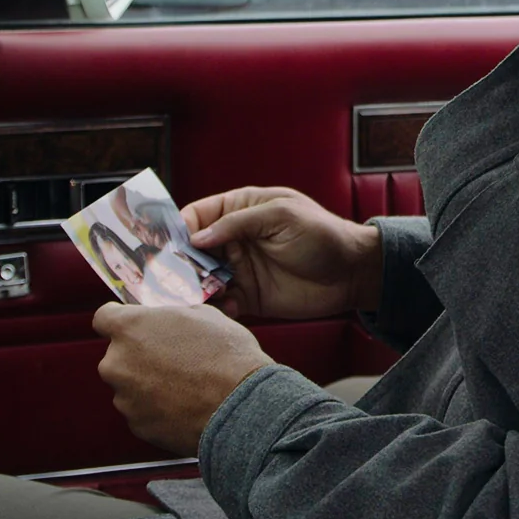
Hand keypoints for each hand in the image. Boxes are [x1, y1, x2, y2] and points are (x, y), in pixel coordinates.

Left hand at [94, 303, 272, 454]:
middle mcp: (117, 362)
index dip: (120, 320)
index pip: (104, 317)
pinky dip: (157, 408)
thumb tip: (169, 321)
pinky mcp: (136, 425)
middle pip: (117, 355)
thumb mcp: (205, 316)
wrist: (241, 407)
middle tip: (172, 358)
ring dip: (148, 384)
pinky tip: (185, 405)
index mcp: (130, 328)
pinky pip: (142, 411)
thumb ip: (173, 317)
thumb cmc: (227, 356)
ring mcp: (124, 397)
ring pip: (129, 386)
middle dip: (139, 356)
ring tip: (185, 385)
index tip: (135, 326)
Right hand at [182, 187, 383, 320]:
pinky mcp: (248, 296)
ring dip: (194, 289)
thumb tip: (197, 237)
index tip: (165, 247)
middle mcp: (233, 238)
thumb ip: (239, 223)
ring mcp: (239, 268)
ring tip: (194, 299)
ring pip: (201, 279)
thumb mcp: (282, 216)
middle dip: (178, 264)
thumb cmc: (322, 235)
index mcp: (240, 209)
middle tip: (171, 279)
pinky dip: (217, 308)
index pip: (196, 215)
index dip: (178, 230)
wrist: (353, 273)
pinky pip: (221, 303)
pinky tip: (228, 309)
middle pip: (191, 251)